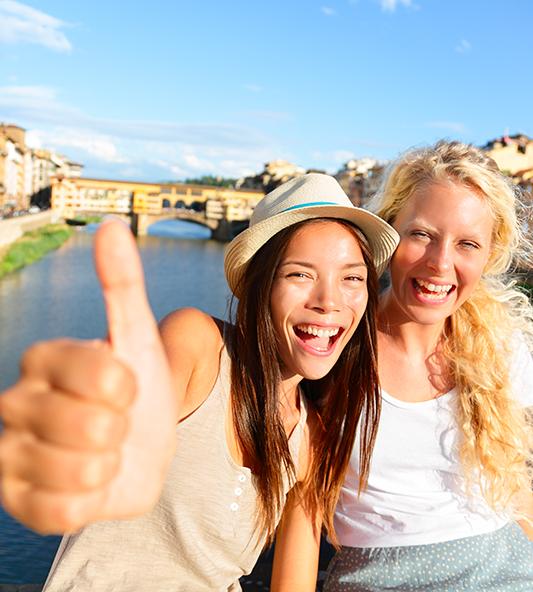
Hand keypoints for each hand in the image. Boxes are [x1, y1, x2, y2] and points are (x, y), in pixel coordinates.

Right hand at [0, 220, 177, 533]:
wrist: (137, 448)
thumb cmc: (137, 391)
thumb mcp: (137, 337)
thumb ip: (121, 284)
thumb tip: (113, 227)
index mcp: (43, 359)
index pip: (105, 375)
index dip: (130, 389)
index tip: (126, 388)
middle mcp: (16, 402)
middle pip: (94, 427)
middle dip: (122, 429)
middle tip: (114, 424)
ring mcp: (11, 454)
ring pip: (81, 471)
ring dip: (109, 466)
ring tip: (102, 452)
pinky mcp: (17, 500)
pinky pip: (64, 510)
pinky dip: (92, 499)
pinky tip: (88, 483)